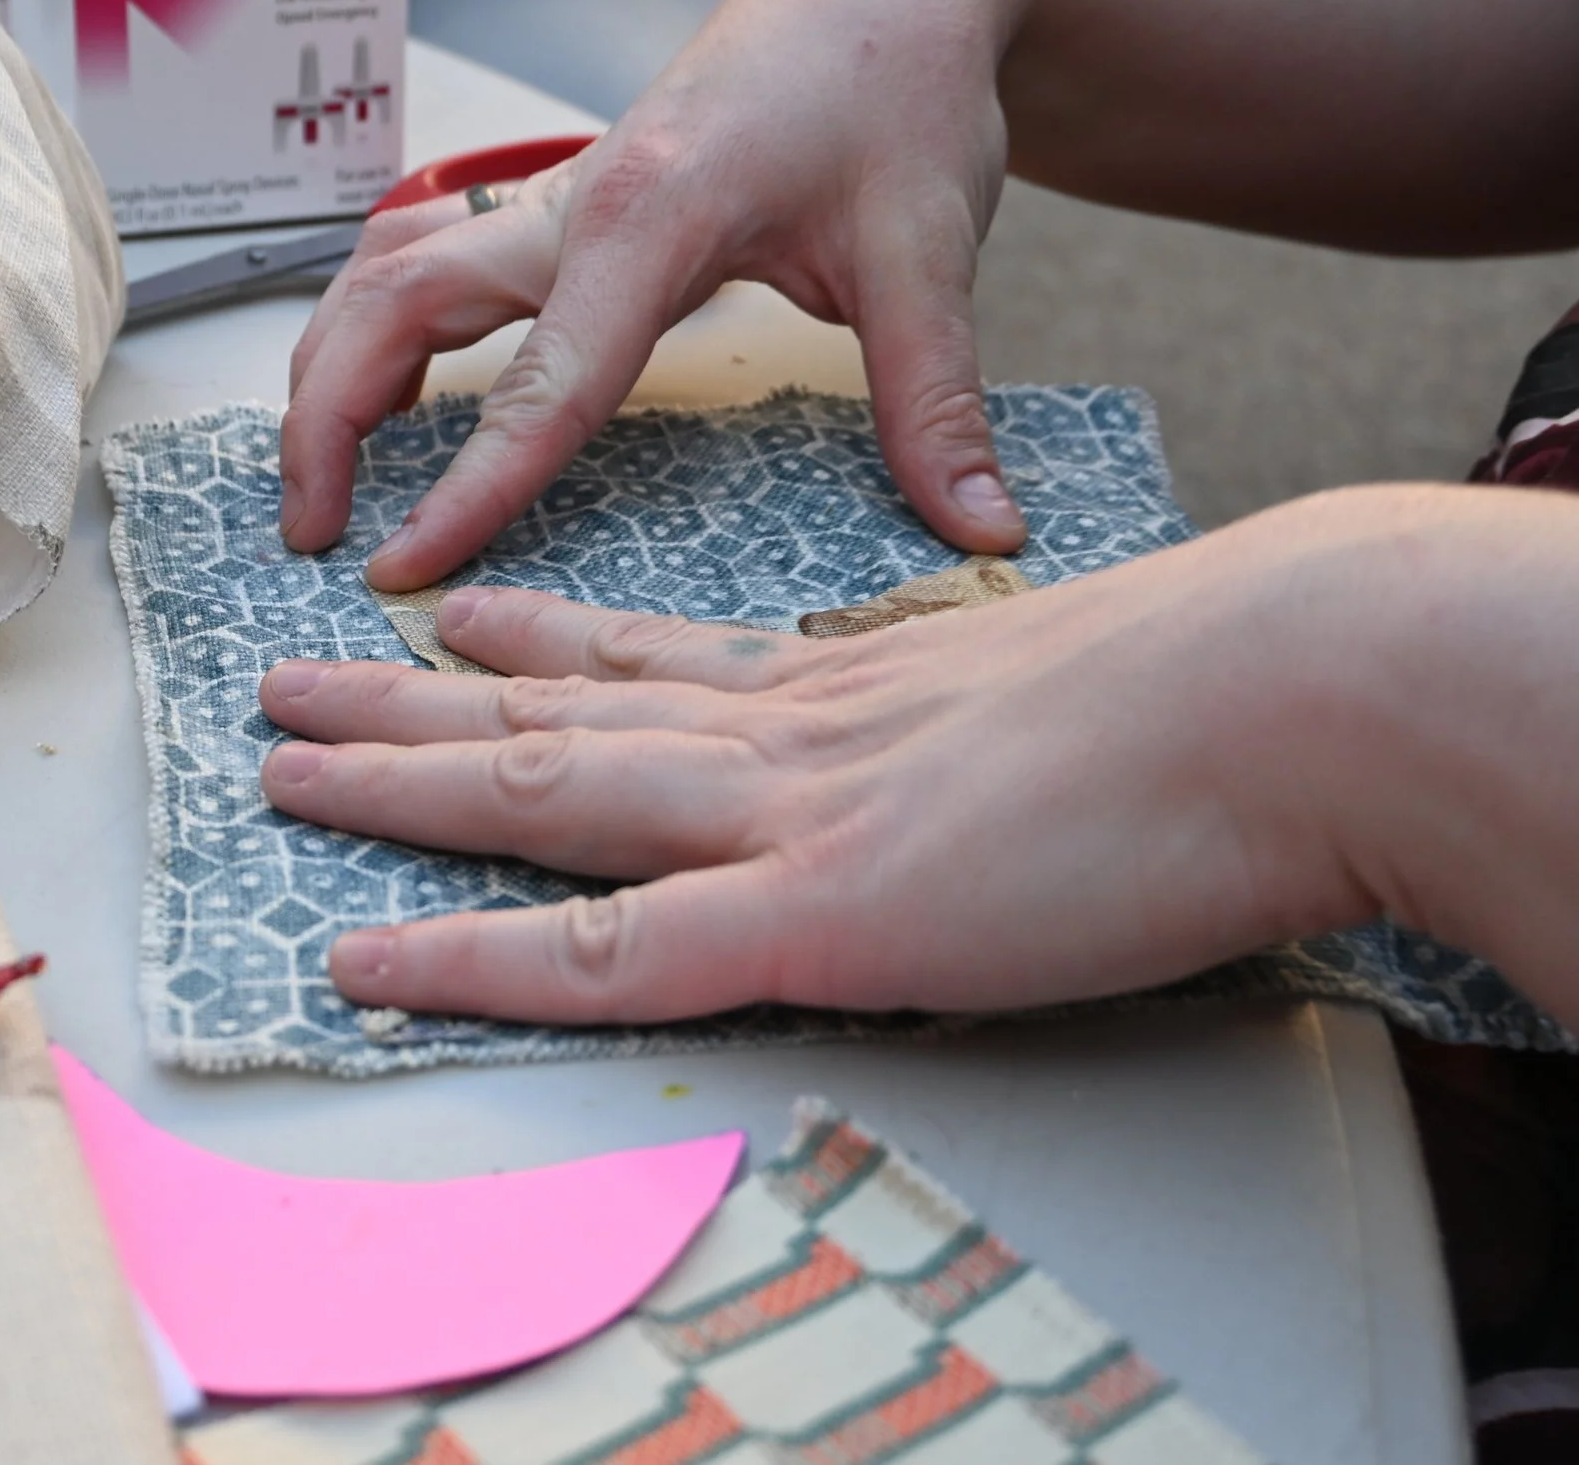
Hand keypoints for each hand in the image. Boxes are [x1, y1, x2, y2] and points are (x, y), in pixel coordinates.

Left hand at [255, 499, 1398, 1022]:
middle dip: (414, 699)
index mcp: (858, 686)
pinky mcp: (818, 916)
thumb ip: (1015, 726)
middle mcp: (791, 735)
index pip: (665, 660)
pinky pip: (599, 952)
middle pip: (560, 708)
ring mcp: (790, 819)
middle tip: (299, 676)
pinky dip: (470, 958)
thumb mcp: (1097, 690)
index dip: (549, 644)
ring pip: (542, 794)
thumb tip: (1025, 752)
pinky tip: (369, 958)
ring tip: (278, 765)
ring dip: (397, 783)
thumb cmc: (1238, 693)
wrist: (1301, 689)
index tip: (471, 621)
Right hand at [278, 0, 1035, 591]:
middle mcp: (576, 199)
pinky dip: (374, 330)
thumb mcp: (930, 248)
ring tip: (318, 484)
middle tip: (310, 535)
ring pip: (384, 274)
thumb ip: (937, 399)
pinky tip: (384, 397)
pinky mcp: (562, 204)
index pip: (543, 380)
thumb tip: (983, 529)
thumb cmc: (899, 88)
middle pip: (393, 304)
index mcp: (653, 213)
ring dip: (331, 370)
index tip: (405, 571)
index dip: (470, 488)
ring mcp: (556, 196)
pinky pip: (424, 260)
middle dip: (328, 420)